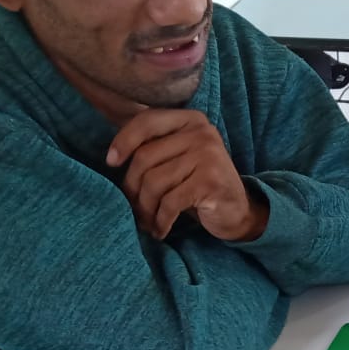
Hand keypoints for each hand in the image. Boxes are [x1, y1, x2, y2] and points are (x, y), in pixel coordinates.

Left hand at [106, 108, 267, 241]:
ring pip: (154, 182)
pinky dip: (160, 221)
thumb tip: (112, 154)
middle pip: (145, 156)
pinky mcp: (211, 182)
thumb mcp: (179, 156)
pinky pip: (170, 202)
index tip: (111, 162)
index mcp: (190, 119)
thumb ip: (154, 145)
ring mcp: (208, 156)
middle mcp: (201, 132)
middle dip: (132, 187)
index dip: (124, 141)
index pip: (147, 121)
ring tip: (146, 221)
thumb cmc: (199, 184)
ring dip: (145, 208)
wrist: (237, 211)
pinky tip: (159, 230)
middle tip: (133, 206)